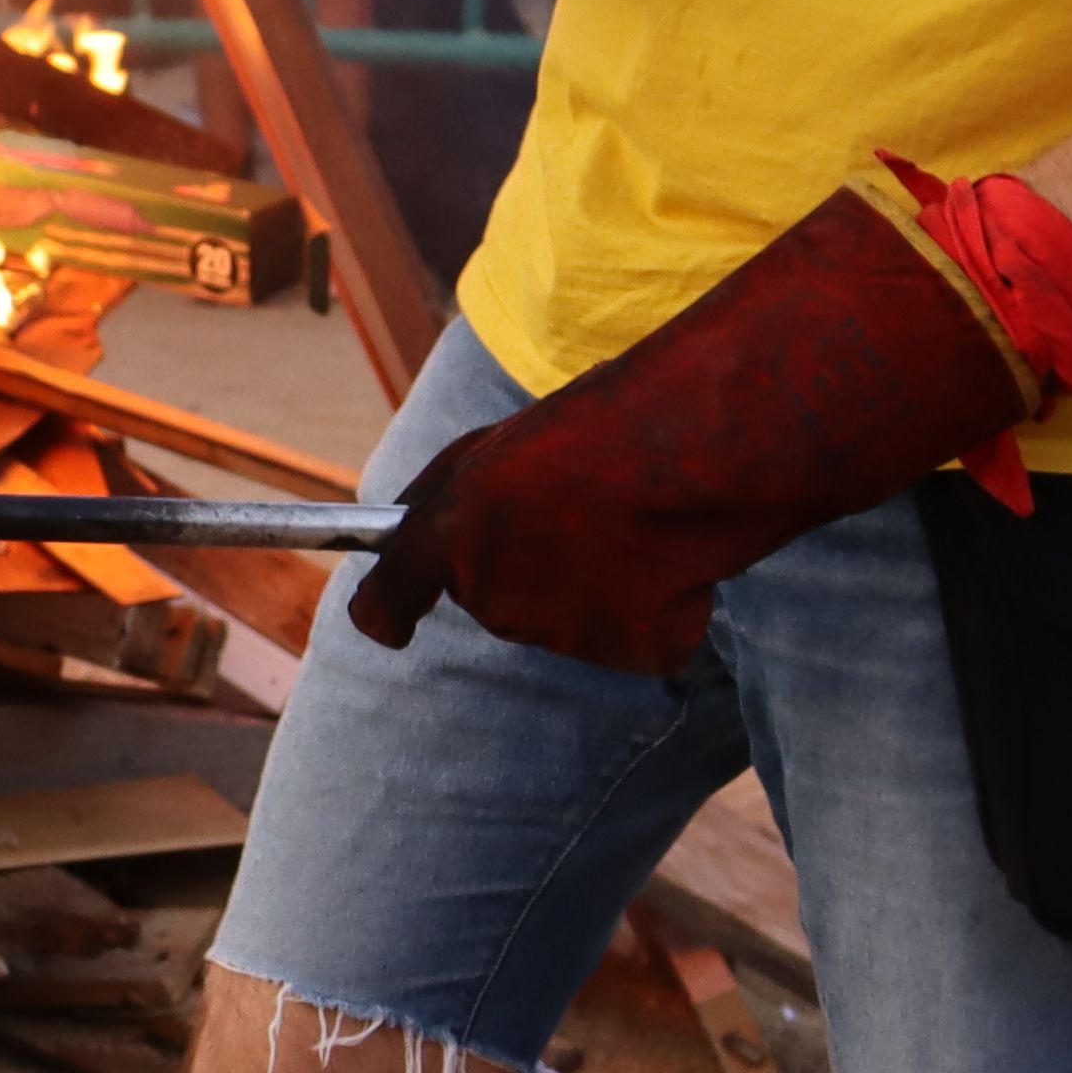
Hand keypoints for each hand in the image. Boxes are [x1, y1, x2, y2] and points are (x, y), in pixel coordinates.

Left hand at [345, 188, 1037, 673]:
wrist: (685, 448)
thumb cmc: (597, 423)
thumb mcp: (498, 442)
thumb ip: (453, 497)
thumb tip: (424, 535)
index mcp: (450, 537)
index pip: (386, 599)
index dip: (386, 613)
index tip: (390, 627)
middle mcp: (492, 597)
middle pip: (497, 599)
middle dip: (527, 564)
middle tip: (577, 510)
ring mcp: (561, 633)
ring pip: (566, 618)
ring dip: (594, 583)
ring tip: (630, 523)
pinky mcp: (630, 649)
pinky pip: (637, 636)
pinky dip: (658, 608)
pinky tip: (673, 559)